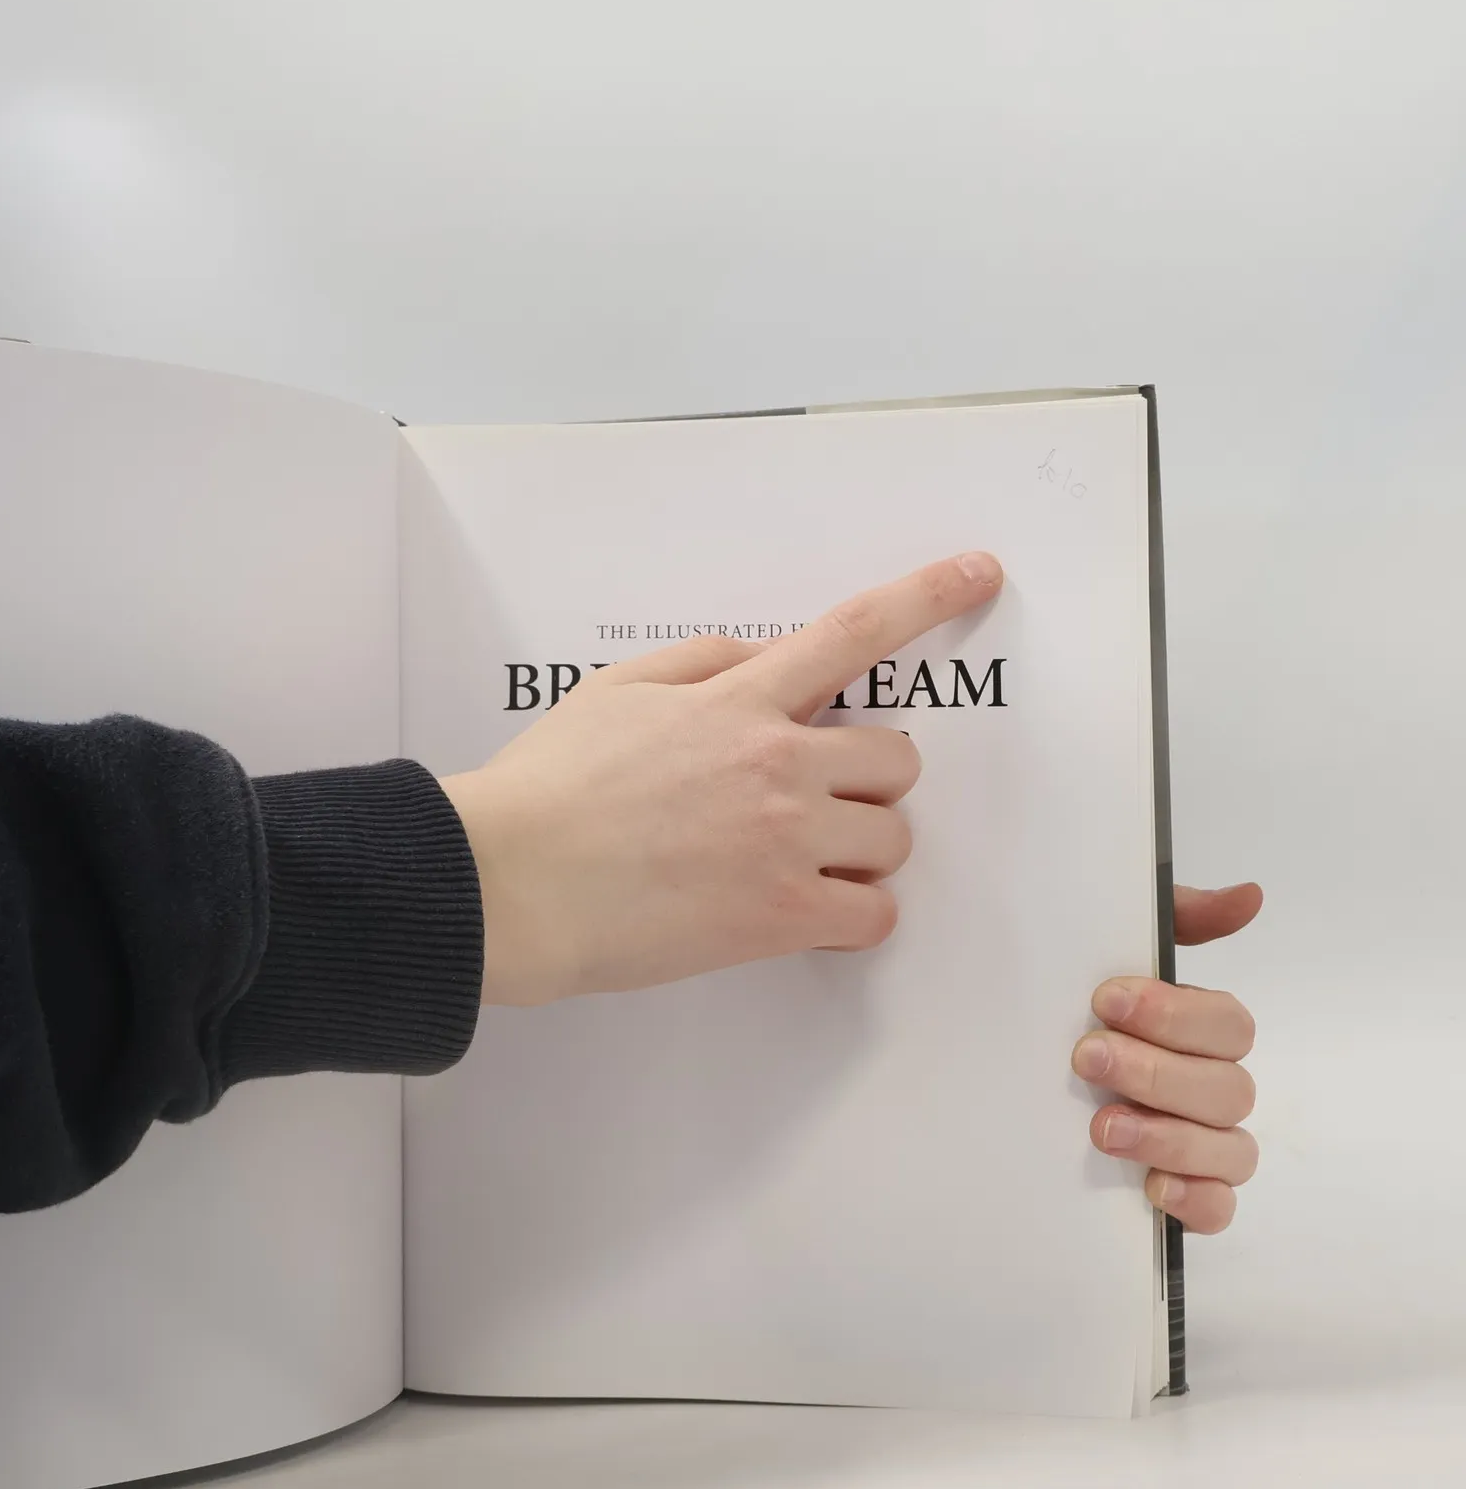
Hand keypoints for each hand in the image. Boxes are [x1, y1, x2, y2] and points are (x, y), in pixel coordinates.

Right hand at [440, 553, 1004, 1005]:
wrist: (509, 882)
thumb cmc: (545, 789)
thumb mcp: (615, 691)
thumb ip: (702, 664)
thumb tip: (763, 658)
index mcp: (737, 700)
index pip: (853, 632)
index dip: (927, 595)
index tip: (978, 572)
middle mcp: (778, 763)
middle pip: (896, 758)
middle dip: (865, 779)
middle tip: (811, 802)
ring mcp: (785, 840)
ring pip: (893, 837)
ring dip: (859, 848)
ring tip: (793, 863)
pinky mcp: (778, 916)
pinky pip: (873, 914)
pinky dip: (852, 915)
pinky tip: (804, 913)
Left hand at [1074, 883, 1263, 1233]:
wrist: (988, 1083)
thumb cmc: (1066, 1013)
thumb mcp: (1100, 952)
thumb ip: (1171, 919)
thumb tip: (1248, 896)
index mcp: (1196, 1033)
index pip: (1227, 1025)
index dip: (1174, 1014)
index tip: (1104, 1000)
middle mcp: (1208, 1089)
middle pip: (1229, 1088)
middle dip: (1157, 1073)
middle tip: (1085, 1058)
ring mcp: (1201, 1145)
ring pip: (1230, 1149)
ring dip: (1169, 1138)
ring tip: (1102, 1128)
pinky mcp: (1183, 1195)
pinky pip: (1219, 1208)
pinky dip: (1197, 1200)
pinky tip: (1153, 1188)